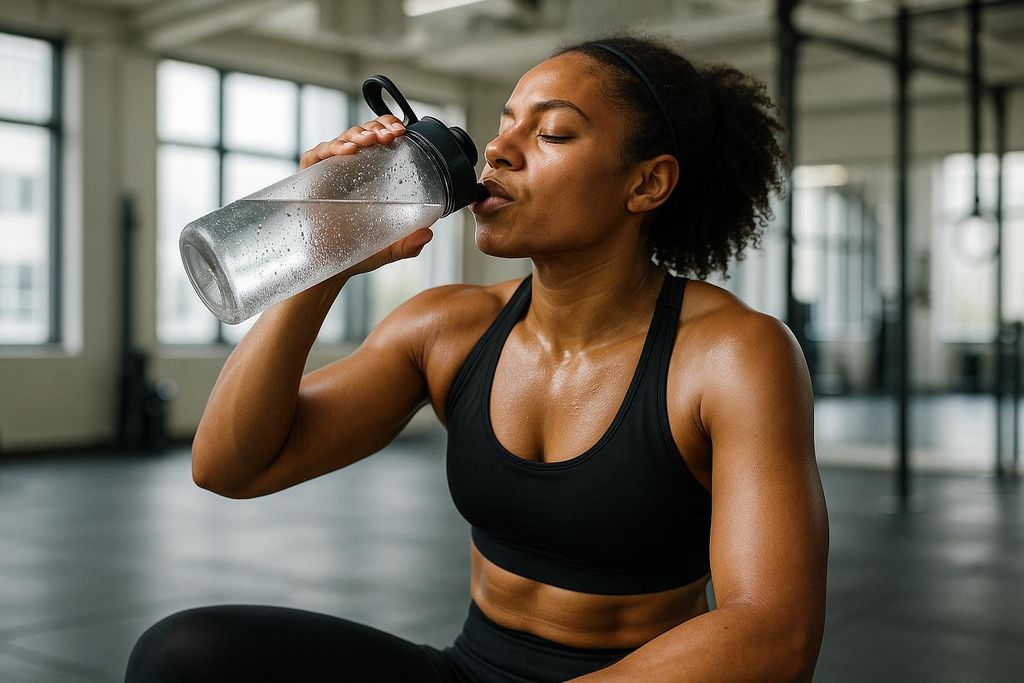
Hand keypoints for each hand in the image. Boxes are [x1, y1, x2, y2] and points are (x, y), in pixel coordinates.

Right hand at [300, 115, 431, 282]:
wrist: (328, 268)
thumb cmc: (356, 253)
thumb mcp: (388, 248)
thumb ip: (408, 243)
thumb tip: (427, 234)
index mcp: (369, 176)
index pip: (379, 140)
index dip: (388, 128)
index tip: (402, 130)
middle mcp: (349, 169)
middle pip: (362, 133)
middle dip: (377, 127)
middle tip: (391, 134)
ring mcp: (328, 171)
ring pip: (343, 139)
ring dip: (359, 134)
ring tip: (372, 140)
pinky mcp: (309, 177)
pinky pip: (317, 155)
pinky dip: (332, 148)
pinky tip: (348, 150)